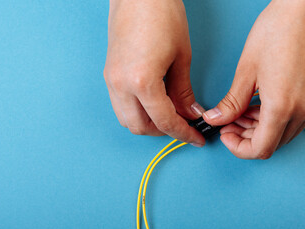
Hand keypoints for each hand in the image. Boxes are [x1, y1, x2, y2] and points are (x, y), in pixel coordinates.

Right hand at [104, 0, 205, 145]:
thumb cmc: (162, 15)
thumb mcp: (181, 57)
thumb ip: (183, 91)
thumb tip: (189, 113)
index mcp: (141, 81)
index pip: (163, 120)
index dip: (182, 133)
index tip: (195, 138)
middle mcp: (121, 86)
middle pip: (139, 127)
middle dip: (163, 131)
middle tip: (182, 126)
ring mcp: (111, 81)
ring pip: (126, 119)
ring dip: (147, 123)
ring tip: (167, 115)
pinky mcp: (109, 75)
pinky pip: (120, 105)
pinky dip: (136, 111)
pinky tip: (151, 103)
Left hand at [203, 0, 304, 158]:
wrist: (303, 12)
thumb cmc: (278, 32)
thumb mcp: (247, 71)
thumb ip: (231, 102)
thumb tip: (215, 119)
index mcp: (282, 107)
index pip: (259, 149)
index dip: (237, 148)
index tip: (224, 135)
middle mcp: (301, 111)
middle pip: (269, 144)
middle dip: (244, 138)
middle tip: (226, 123)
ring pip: (279, 134)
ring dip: (256, 129)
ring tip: (238, 112)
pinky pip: (289, 121)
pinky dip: (269, 120)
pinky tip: (255, 105)